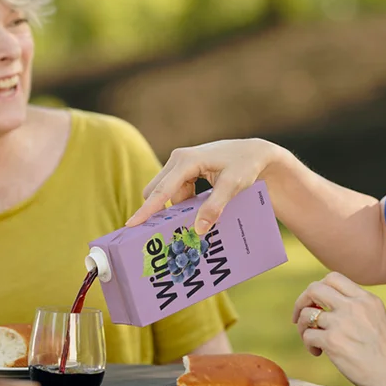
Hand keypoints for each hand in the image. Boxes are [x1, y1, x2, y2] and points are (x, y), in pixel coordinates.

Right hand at [125, 138, 284, 234]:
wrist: (253, 153)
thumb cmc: (245, 165)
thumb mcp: (233, 186)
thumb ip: (214, 207)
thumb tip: (197, 229)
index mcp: (186, 160)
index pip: (161, 190)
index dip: (147, 209)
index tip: (131, 224)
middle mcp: (178, 159)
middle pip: (157, 191)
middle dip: (163, 212)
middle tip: (172, 232)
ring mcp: (180, 164)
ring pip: (167, 193)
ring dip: (178, 208)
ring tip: (196, 221)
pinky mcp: (185, 170)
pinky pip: (175, 191)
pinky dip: (184, 203)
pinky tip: (199, 212)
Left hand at [293, 272, 385, 385]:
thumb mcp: (376, 318)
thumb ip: (356, 309)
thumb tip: (324, 310)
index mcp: (366, 298)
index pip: (333, 277)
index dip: (319, 288)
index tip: (317, 303)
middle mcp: (353, 306)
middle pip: (314, 288)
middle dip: (302, 301)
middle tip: (302, 317)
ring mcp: (342, 323)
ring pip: (306, 314)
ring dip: (302, 327)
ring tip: (312, 340)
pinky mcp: (333, 342)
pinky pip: (307, 335)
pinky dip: (308, 345)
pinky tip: (319, 353)